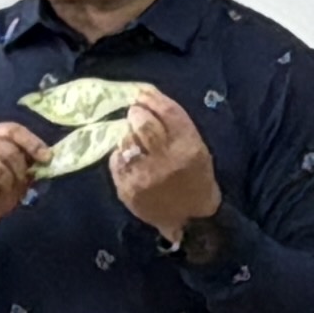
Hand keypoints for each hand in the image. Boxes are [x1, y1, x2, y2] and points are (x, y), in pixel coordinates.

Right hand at [0, 120, 46, 242]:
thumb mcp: (14, 173)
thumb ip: (27, 161)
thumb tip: (47, 156)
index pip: (11, 130)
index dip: (32, 142)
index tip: (46, 159)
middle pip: (6, 150)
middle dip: (19, 170)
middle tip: (17, 184)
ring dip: (4, 184)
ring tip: (0, 191)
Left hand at [106, 83, 216, 240]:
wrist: (190, 219)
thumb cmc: (196, 178)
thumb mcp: (197, 147)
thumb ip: (174, 124)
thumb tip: (145, 96)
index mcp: (188, 148)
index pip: (167, 112)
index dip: (152, 98)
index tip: (143, 94)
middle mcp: (165, 161)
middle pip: (143, 124)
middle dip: (137, 114)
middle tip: (135, 114)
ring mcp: (143, 176)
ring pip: (126, 140)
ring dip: (128, 134)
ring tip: (135, 139)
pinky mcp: (127, 189)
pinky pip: (116, 160)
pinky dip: (121, 154)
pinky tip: (130, 158)